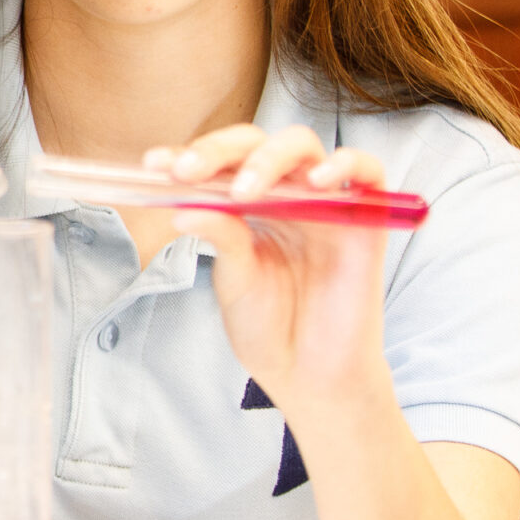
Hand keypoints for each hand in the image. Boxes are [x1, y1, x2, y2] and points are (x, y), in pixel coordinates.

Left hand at [148, 125, 391, 415]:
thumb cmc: (269, 327)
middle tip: (186, 172)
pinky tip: (317, 180)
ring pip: (303, 148)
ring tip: (245, 191)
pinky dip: (345, 163)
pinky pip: (368, 171)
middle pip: (256, 145)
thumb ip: (221, 237)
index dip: (189, 157)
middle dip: (218, 152)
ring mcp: (326, 203)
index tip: (152, 165)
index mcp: (248, 206)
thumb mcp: (235, 278)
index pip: (220, 163)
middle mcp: (287, 196)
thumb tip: (182, 206)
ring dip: (269, 159)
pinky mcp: (366, 218)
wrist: (310, 374)